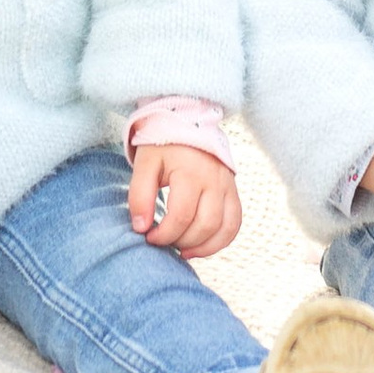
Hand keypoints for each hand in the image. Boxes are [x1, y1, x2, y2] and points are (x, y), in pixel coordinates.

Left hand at [130, 143, 240, 260]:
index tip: (148, 236)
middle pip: (205, 225)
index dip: (163, 234)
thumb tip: (141, 228)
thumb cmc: (164, 145)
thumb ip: (139, 195)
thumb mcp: (145, 164)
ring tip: (181, 249)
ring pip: (224, 229)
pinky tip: (200, 246)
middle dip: (181, 242)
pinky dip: (220, 241)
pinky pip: (234, 224)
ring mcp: (227, 187)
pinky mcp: (233, 192)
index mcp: (191, 172)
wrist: (189, 124)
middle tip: (163, 241)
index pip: (181, 216)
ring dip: (202, 247)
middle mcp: (214, 180)